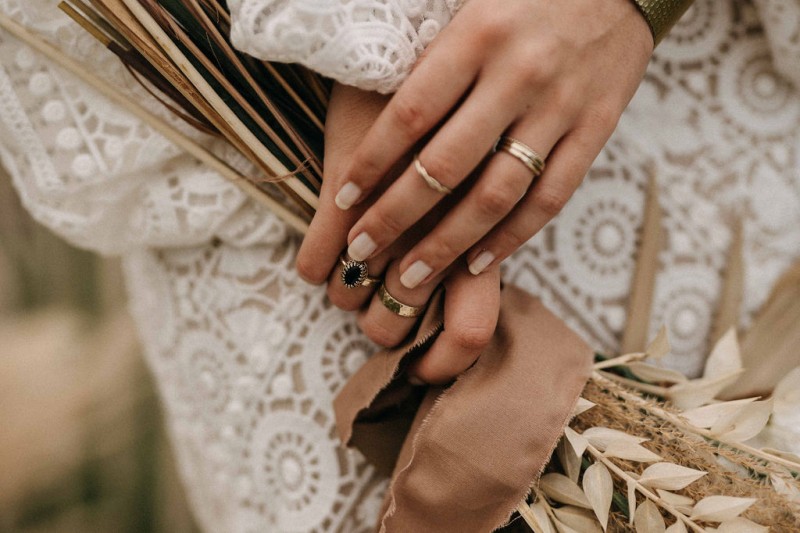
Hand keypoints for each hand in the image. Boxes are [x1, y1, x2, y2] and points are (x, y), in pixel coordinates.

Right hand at [298, 83, 500, 383]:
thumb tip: (481, 277)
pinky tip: (311, 270)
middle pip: (405, 315)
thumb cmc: (481, 96)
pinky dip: (316, 260)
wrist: (435, 24)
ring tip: (343, 293)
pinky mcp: (352, 167)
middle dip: (384, 331)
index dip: (447, 362)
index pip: (473, 327)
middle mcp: (444, 224)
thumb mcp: (499, 165)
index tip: (426, 371)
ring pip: (361, 282)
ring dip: (347, 297)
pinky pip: (326, 237)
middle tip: (374, 327)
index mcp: (491, 227)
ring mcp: (395, 201)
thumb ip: (497, 219)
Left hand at [326, 0, 651, 288]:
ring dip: (447, 245)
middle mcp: (518, 75)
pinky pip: (549, 198)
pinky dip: (511, 238)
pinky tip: (476, 263)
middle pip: (446, 166)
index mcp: (478, 36)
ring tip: (409, 278)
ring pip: (496, 195)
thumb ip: (433, 63)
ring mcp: (561, 108)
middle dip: (395, 217)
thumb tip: (379, 127)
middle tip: (361, 252)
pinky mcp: (595, 131)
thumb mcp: (473, 10)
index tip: (342, 200)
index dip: (371, 164)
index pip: (410, 115)